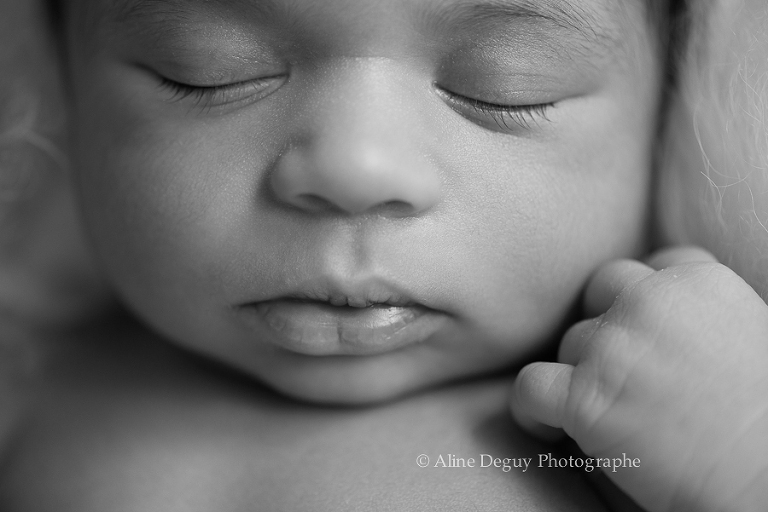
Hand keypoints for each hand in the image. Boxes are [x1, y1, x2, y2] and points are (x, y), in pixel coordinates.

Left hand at [511, 246, 767, 511]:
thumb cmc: (767, 421)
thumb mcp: (752, 335)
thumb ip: (705, 316)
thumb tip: (674, 329)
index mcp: (697, 283)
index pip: (649, 267)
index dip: (640, 301)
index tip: (648, 336)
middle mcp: (649, 302)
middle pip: (599, 292)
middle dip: (605, 326)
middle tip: (622, 369)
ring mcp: (613, 347)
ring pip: (570, 343)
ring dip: (579, 373)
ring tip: (604, 410)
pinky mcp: (586, 398)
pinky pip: (530, 387)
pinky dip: (530, 408)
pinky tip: (549, 427)